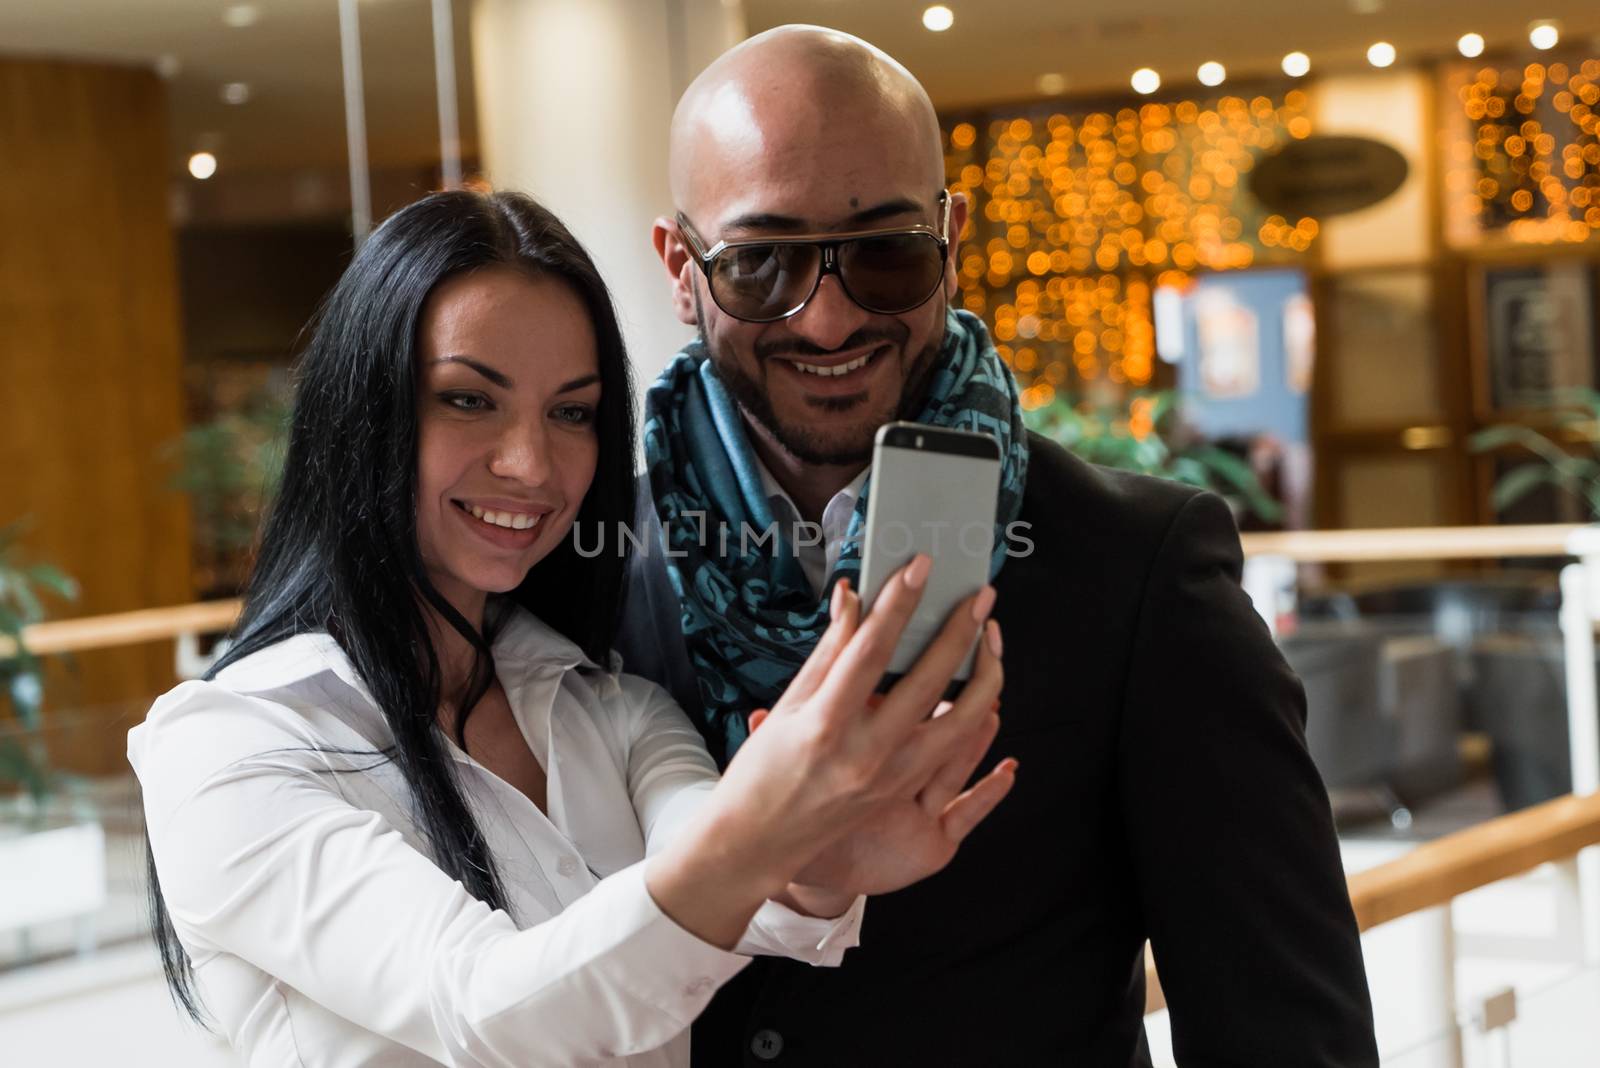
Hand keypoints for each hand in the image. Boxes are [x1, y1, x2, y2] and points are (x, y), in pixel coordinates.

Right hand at [760, 619, 1014, 901]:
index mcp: (824, 725)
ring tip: (990, 638)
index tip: (920, 567)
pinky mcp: (904, 793)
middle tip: (979, 596)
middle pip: (928, 683)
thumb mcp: (788, 705)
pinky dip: (975, 715)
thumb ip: (829, 651)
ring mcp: (890, 779)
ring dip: (984, 676)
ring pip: (961, 724)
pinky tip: (983, 686)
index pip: (871, 651)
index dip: (898, 604)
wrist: (760, 841)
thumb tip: (854, 597)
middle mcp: (864, 754)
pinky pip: (955, 751)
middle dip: (960, 632)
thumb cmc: (764, 770)